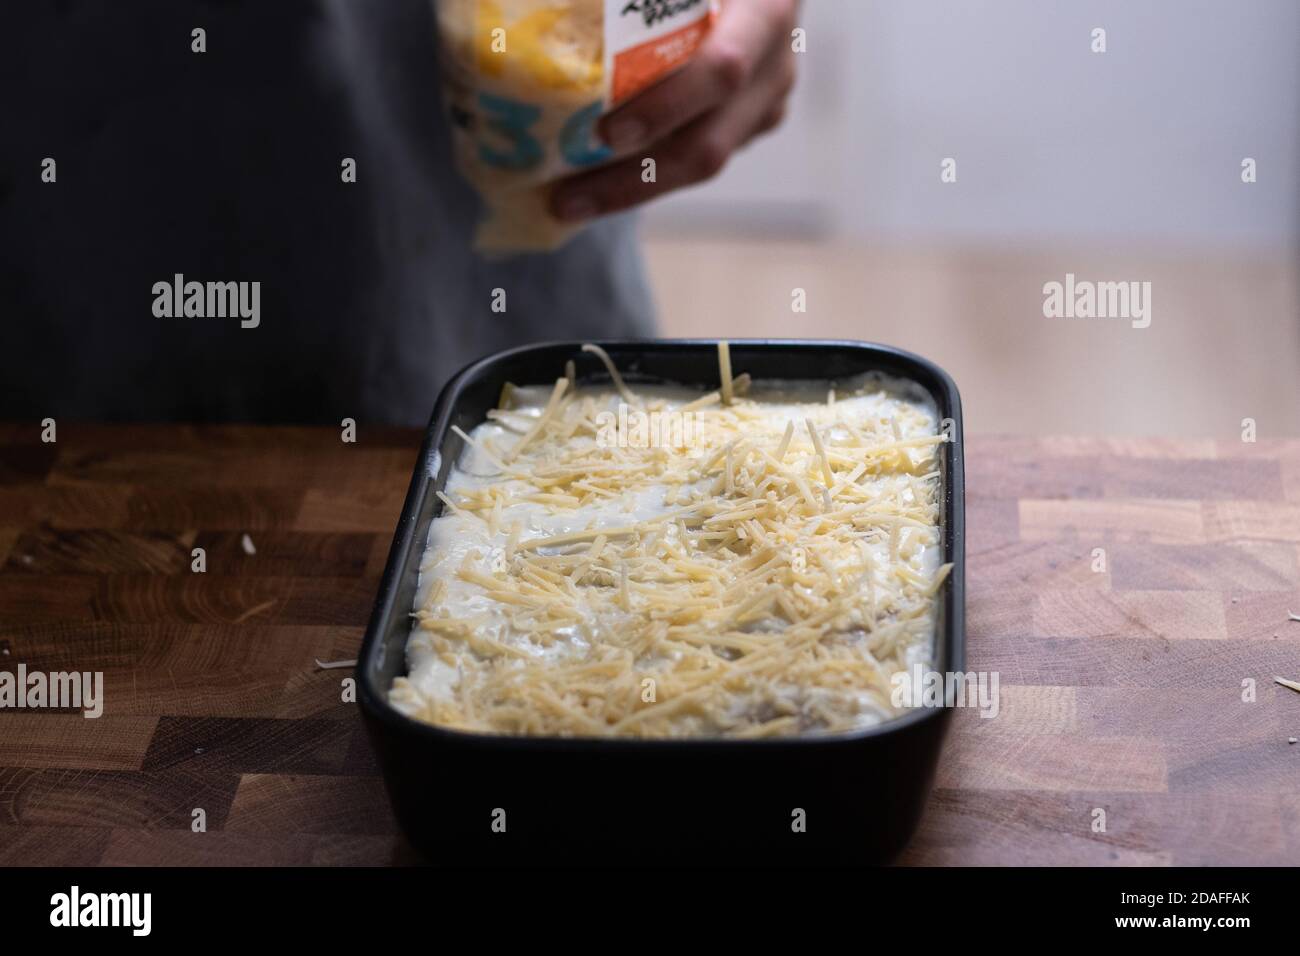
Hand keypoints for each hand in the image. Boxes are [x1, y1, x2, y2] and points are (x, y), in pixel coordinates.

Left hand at [550, 0, 798, 221]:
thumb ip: (640, 2)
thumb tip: (545, 8)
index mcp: (764, 9)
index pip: (721, 71)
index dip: (665, 106)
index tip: (605, 133)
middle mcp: (774, 64)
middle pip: (706, 144)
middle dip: (632, 178)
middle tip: (566, 197)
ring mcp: (767, 102)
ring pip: (700, 164)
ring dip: (630, 188)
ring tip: (567, 201)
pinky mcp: (751, 123)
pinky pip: (694, 158)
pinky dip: (644, 172)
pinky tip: (593, 181)